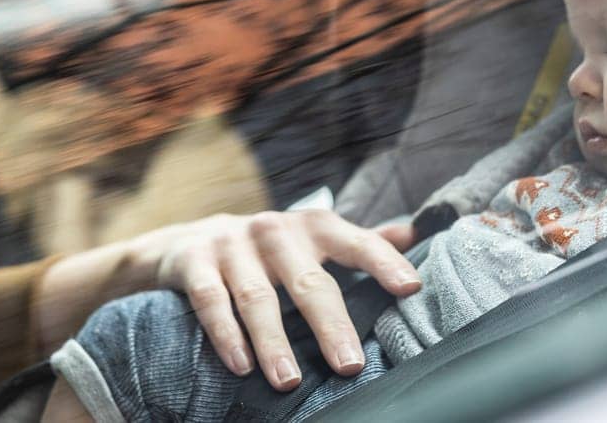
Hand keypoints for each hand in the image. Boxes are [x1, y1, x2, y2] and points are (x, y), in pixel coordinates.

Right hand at [153, 211, 419, 391]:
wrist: (187, 240)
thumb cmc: (269, 250)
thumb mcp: (314, 239)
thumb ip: (362, 241)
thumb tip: (419, 232)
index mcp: (313, 227)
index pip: (356, 241)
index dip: (384, 261)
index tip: (410, 288)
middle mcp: (275, 231)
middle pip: (308, 281)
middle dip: (330, 324)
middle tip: (349, 365)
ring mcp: (233, 245)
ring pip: (257, 297)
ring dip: (273, 341)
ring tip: (289, 380)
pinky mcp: (195, 261)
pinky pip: (211, 300)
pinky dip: (225, 334)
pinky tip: (241, 364)